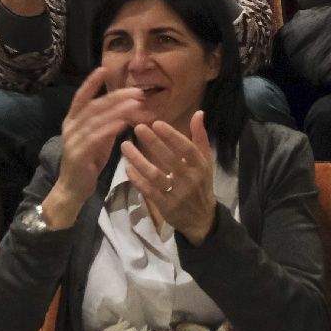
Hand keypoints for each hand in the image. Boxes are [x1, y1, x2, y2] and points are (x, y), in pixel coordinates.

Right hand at [54, 67, 148, 209]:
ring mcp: (73, 139)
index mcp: (73, 121)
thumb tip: (126, 108)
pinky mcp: (79, 153)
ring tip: (137, 103)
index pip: (80, 97)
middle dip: (117, 96)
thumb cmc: (88, 162)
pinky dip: (111, 127)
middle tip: (137, 91)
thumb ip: (107, 123)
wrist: (73, 188)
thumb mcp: (98, 139)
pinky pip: (96, 136)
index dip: (91, 83)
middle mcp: (71, 127)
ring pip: (97, 118)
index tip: (103, 69)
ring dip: (118, 109)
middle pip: (94, 105)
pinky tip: (125, 122)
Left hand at [120, 115, 221, 244]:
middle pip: (169, 159)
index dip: (172, 136)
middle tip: (138, 128)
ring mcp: (177, 194)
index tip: (157, 123)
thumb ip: (200, 137)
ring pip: (155, 175)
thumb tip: (198, 113)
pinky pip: (148, 190)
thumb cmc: (201, 183)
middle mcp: (190, 179)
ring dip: (138, 160)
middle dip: (153, 143)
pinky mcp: (165, 206)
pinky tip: (127, 167)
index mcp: (200, 166)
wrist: (201, 218)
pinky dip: (137, 178)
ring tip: (125, 145)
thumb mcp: (206, 161)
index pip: (187, 149)